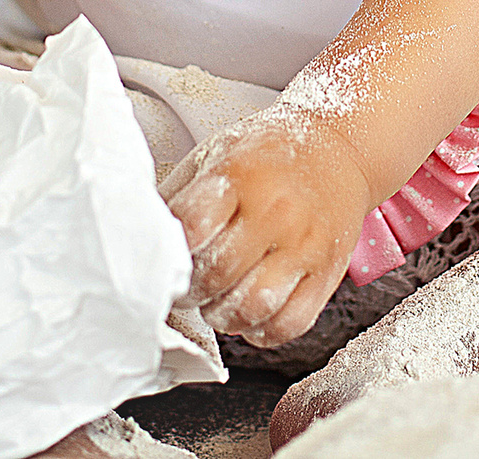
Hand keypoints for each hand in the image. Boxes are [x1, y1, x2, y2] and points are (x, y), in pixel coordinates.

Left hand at [158, 105, 374, 347]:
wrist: (339, 147)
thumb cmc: (268, 154)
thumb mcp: (217, 154)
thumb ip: (181, 196)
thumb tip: (139, 236)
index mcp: (240, 177)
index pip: (192, 227)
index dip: (169, 254)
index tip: (163, 262)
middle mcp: (275, 212)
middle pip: (218, 274)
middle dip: (190, 292)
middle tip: (186, 289)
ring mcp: (305, 246)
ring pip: (253, 306)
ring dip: (222, 315)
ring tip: (216, 302)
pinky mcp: (328, 273)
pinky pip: (290, 323)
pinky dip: (261, 332)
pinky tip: (249, 316)